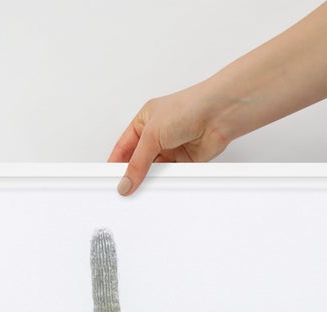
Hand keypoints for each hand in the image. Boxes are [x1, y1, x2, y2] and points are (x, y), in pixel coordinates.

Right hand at [108, 88, 232, 196]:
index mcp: (144, 121)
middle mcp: (157, 135)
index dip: (115, 163)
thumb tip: (126, 180)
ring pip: (154, 171)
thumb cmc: (188, 108)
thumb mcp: (152, 134)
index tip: (110, 179)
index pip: (124, 146)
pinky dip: (165, 182)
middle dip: (132, 174)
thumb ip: (137, 162)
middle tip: (124, 188)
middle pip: (138, 161)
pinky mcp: (184, 162)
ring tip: (142, 187)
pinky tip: (160, 185)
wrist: (216, 115)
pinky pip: (169, 177)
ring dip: (149, 179)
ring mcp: (170, 149)